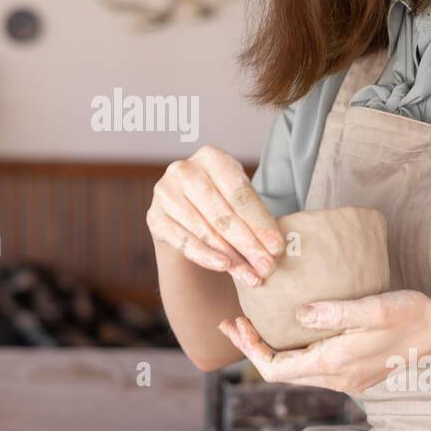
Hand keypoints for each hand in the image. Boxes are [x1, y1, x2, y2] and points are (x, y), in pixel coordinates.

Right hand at [146, 144, 283, 287]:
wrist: (184, 215)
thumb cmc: (220, 203)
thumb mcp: (239, 199)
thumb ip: (255, 217)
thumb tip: (275, 247)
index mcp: (211, 156)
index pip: (239, 193)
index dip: (260, 222)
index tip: (277, 247)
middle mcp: (184, 170)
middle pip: (222, 213)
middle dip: (248, 243)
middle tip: (266, 266)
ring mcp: (164, 193)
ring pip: (203, 229)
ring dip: (230, 256)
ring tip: (250, 274)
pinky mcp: (154, 217)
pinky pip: (183, 241)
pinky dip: (205, 257)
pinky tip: (224, 267)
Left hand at [216, 290, 430, 393]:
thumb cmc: (410, 315)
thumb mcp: (374, 307)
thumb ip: (335, 311)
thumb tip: (298, 314)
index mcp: (335, 364)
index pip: (276, 369)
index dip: (251, 350)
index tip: (238, 323)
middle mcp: (337, 378)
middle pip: (281, 372)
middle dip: (253, 349)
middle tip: (234, 322)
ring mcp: (346, 379)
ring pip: (296, 371)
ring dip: (271, 351)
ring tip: (253, 324)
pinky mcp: (353, 372)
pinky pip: (312, 367)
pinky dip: (292, 351)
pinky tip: (289, 330)